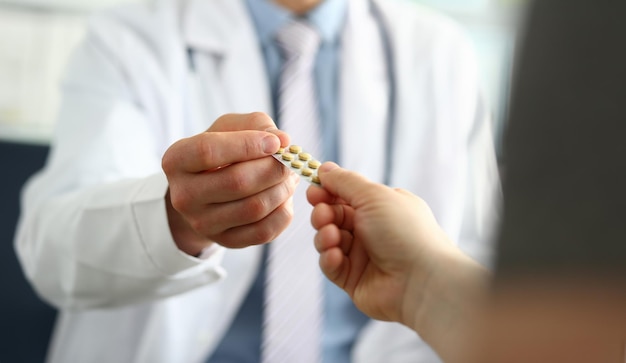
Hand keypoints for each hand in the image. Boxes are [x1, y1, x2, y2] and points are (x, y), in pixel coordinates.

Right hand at [162, 112, 298, 254]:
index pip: (209, 151)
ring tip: (288, 177)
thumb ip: (256, 125)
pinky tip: (283, 198)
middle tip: (289, 161)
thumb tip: (283, 140)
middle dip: (273, 169)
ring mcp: (202, 223)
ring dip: (282, 189)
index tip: (276, 143)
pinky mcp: (225, 241)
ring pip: (254, 207)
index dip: (248, 144)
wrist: (207, 192)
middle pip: (237, 182)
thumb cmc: (221, 153)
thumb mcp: (230, 128)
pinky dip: (283, 211)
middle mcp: (183, 195)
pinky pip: (264, 231)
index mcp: (177, 160)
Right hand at [306, 162, 455, 323]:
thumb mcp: (373, 195)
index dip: (328, 191)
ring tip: (332, 235)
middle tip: (323, 213)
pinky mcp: (354, 280)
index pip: (346, 195)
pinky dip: (329, 259)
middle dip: (324, 213)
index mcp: (381, 207)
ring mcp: (363, 256)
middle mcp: (372, 230)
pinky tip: (336, 255)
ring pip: (329, 240)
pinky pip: (331, 266)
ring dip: (325, 235)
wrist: (422, 280)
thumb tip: (325, 168)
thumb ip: (345, 181)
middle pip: (334, 216)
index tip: (314, 188)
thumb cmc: (404, 232)